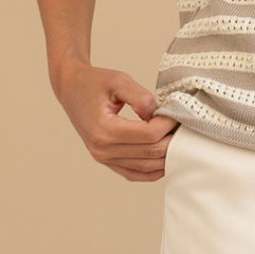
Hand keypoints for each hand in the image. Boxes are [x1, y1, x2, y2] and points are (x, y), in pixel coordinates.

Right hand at [53, 62, 178, 181]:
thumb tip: (157, 116)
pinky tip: (165, 159)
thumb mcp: (119, 80)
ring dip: (166, 156)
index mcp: (104, 129)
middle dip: (171, 139)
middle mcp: (102, 149)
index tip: (176, 112)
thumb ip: (141, 98)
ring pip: (145, 167)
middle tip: (182, 125)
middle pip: (150, 153)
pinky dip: (153, 170)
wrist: (72, 89)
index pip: (149, 135)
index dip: (168, 124)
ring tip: (178, 139)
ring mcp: (103, 158)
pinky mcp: (107, 161)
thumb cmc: (94, 82)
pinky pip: (134, 173)